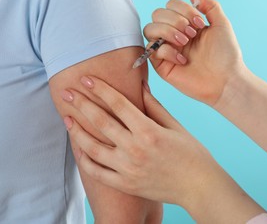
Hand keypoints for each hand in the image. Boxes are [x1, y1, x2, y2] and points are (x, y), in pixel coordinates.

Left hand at [61, 76, 264, 222]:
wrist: (199, 187)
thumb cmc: (191, 153)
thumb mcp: (174, 125)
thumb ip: (154, 106)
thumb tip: (139, 85)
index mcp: (148, 131)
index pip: (118, 104)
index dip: (100, 89)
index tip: (87, 79)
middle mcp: (135, 149)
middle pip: (101, 122)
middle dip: (81, 104)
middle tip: (67, 92)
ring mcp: (128, 169)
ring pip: (94, 148)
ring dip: (77, 132)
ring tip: (67, 119)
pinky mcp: (126, 184)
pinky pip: (98, 172)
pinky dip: (86, 160)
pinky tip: (79, 148)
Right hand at [144, 0, 244, 105]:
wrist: (226, 80)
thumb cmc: (226, 55)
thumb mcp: (221, 24)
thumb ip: (209, 5)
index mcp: (185, 24)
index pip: (170, 5)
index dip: (182, 9)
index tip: (200, 23)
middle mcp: (173, 35)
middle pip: (157, 14)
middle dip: (174, 20)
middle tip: (192, 34)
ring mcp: (166, 49)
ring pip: (149, 29)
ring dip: (167, 31)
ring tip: (185, 42)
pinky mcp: (161, 65)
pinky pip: (153, 50)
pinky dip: (168, 51)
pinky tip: (183, 60)